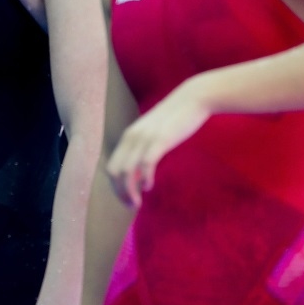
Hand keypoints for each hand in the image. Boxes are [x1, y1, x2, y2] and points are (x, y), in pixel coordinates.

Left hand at [105, 80, 209, 206]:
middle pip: (115, 171)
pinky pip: (146, 164)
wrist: (192, 99)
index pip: (111, 167)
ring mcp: (144, 138)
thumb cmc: (175, 118)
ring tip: (137, 202)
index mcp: (128, 137)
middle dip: (119, 192)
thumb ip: (144, 147)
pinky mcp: (160, 140)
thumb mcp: (153, 133)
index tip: (126, 199)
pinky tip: (149, 186)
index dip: (115, 187)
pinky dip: (144, 178)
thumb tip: (140, 169)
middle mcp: (131, 137)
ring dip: (130, 190)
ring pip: (127, 171)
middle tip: (131, 205)